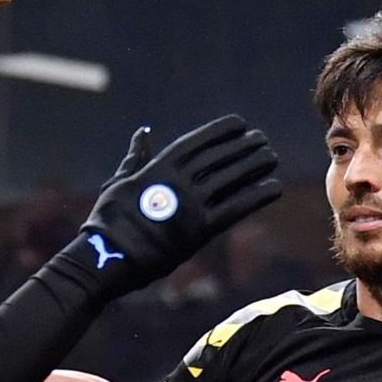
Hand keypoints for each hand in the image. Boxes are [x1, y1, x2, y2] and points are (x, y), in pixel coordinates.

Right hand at [75, 117, 281, 294]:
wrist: (107, 257)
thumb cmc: (108, 221)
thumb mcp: (119, 182)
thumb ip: (135, 157)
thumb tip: (143, 132)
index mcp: (158, 168)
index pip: (196, 143)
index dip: (220, 131)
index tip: (240, 123)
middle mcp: (178, 182)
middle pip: (218, 158)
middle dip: (242, 146)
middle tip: (262, 139)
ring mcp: (190, 205)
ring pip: (229, 179)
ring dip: (253, 166)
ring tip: (271, 156)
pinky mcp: (200, 231)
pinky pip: (235, 209)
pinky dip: (256, 197)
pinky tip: (274, 188)